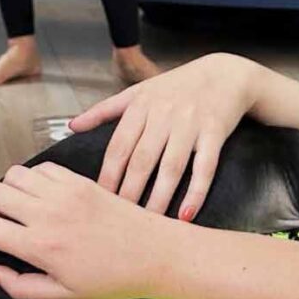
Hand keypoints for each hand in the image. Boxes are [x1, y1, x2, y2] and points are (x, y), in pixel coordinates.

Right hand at [0, 163, 179, 298]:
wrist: (153, 254)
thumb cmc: (112, 279)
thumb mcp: (63, 295)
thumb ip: (21, 286)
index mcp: (41, 246)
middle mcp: (48, 214)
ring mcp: (65, 193)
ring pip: (13, 174)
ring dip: (8, 189)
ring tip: (18, 206)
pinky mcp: (80, 180)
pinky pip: (41, 167)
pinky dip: (33, 178)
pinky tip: (42, 195)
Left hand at [69, 53, 261, 219]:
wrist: (226, 74)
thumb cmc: (179, 87)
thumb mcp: (139, 91)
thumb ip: (105, 110)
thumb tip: (72, 126)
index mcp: (141, 106)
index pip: (119, 147)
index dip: (108, 176)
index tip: (97, 202)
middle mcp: (163, 114)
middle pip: (142, 161)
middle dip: (129, 193)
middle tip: (119, 223)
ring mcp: (190, 124)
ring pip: (171, 168)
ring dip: (159, 198)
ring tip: (149, 224)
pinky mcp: (214, 133)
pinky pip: (204, 168)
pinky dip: (196, 192)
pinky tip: (186, 215)